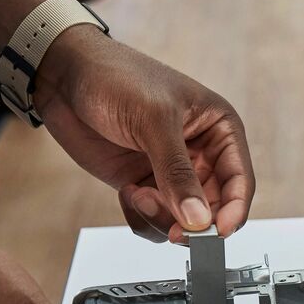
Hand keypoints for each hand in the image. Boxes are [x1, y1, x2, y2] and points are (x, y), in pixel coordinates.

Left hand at [32, 26, 254, 243]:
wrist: (63, 73)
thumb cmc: (116, 77)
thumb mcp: (154, 121)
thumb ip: (178, 173)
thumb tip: (199, 219)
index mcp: (220, 130)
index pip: (239, 181)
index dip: (234, 210)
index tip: (217, 231)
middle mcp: (203, 155)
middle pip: (215, 208)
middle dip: (193, 221)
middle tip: (174, 229)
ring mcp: (174, 173)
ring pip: (186, 220)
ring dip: (163, 219)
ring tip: (138, 196)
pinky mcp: (146, 185)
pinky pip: (156, 221)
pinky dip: (142, 218)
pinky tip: (127, 193)